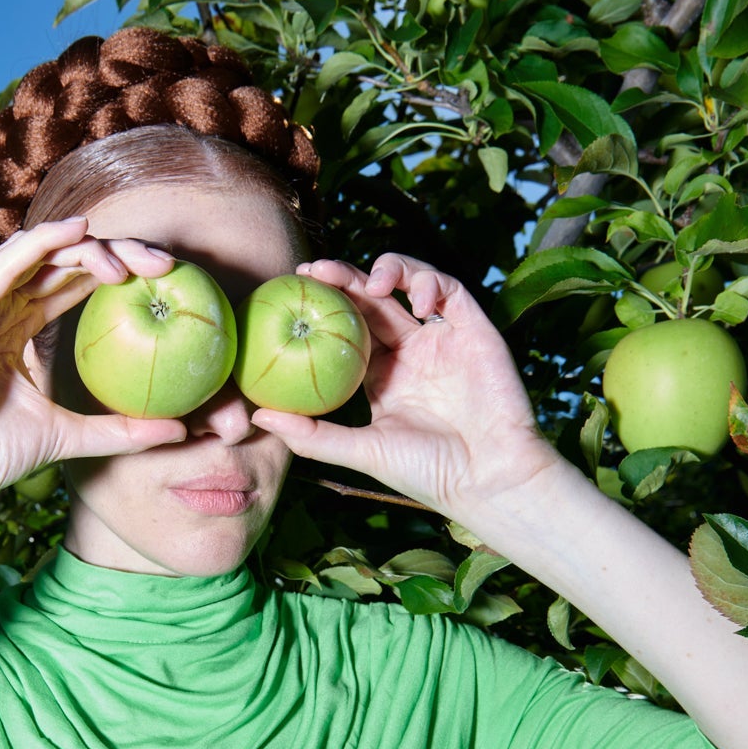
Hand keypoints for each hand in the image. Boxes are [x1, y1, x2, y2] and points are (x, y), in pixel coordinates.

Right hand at [0, 217, 189, 501]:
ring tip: (134, 259)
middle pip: (61, 263)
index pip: (70, 285)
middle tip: (165, 264)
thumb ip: (119, 430)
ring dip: (89, 248)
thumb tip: (180, 431)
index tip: (166, 281)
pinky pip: (5, 265)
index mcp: (13, 329)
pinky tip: (79, 232)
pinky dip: (43, 243)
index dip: (116, 274)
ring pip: (39, 254)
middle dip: (115, 255)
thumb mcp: (69, 437)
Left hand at [246, 254, 557, 519]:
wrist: (488, 478)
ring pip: (410, 283)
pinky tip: (415, 301)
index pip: (347, 328)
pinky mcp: (474, 330)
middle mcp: (411, 351)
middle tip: (314, 272)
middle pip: (372, 300)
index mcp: (382, 375)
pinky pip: (450, 291)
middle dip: (343, 278)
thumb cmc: (427, 472)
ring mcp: (443, 338)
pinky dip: (430, 283)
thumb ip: (312, 435)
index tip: (293, 289)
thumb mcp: (361, 451)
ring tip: (371, 284)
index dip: (323, 304)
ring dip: (389, 270)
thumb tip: (259, 417)